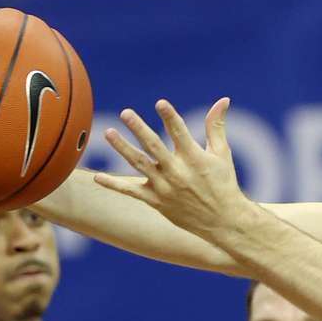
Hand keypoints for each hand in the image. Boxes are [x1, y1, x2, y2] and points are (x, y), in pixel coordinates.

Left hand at [96, 98, 248, 240]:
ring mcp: (165, 188)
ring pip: (139, 164)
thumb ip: (216, 125)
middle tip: (126, 113)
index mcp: (195, 158)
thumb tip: (223, 99)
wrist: (223, 221)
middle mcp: (178, 172)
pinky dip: (114, 185)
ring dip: (123, 148)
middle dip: (139, 129)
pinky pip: (131, 192)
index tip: (160, 103)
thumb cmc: (223, 183)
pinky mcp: (157, 202)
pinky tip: (97, 177)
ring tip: (108, 133)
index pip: (180, 133)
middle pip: (154, 147)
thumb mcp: (222, 153)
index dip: (170, 117)